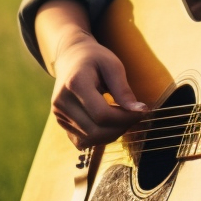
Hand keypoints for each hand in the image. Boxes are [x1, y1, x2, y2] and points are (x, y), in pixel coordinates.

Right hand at [36, 0, 147, 148]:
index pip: (102, 114)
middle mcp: (62, 102)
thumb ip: (123, 89)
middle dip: (121, 128)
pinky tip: (108, 123)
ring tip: (122, 117)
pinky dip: (100, 138)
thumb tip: (139, 111)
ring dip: (112, 134)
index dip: (125, 118)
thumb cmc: (96, 59)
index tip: (141, 111)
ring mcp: (59, 114)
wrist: (72, 58)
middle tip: (134, 115)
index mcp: (75, 83)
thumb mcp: (113, 65)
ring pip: (90, 139)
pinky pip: (82, 142)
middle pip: (95, 131)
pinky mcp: (60, 123)